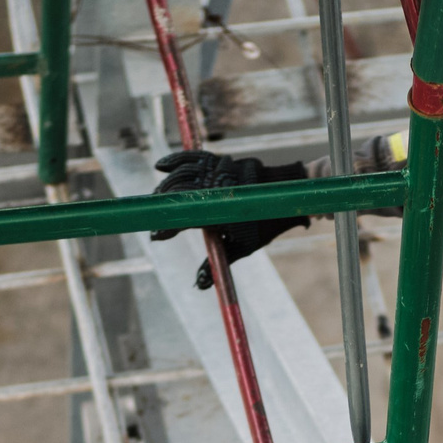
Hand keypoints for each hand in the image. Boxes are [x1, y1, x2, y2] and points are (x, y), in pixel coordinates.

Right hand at [151, 150, 311, 290]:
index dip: (166, 229)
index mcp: (217, 214)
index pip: (182, 220)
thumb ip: (216, 263)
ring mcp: (216, 172)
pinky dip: (175, 160)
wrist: (286, 196)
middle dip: (162, 208)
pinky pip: (192, 157)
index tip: (156, 236)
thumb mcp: (241, 247)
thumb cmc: (264, 224)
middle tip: (157, 219)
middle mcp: (214, 191)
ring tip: (158, 199)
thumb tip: (199, 285)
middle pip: (176, 196)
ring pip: (181, 176)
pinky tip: (159, 166)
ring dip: (166, 187)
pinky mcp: (220, 160)